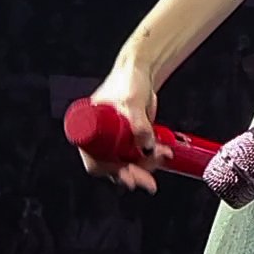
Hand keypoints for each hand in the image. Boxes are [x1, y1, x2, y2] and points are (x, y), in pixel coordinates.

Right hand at [79, 61, 170, 194]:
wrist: (141, 72)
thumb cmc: (127, 81)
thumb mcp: (131, 102)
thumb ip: (139, 124)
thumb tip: (146, 147)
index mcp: (90, 132)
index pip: (96, 160)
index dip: (110, 172)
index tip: (127, 177)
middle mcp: (101, 139)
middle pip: (113, 166)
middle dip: (133, 174)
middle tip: (148, 182)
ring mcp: (117, 140)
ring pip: (129, 163)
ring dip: (146, 166)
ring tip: (163, 155)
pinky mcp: (132, 139)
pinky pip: (140, 155)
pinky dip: (152, 158)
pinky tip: (164, 153)